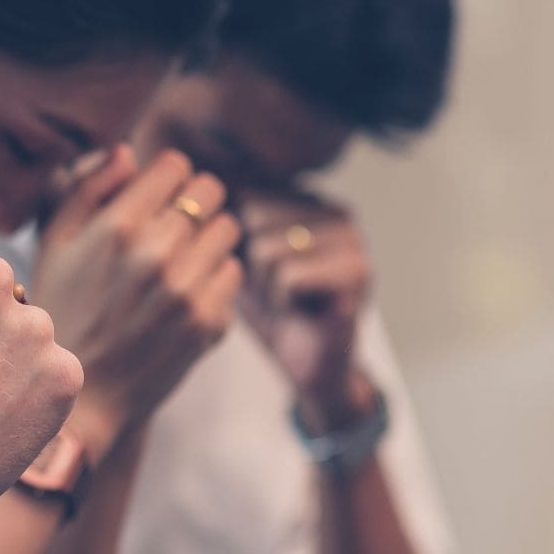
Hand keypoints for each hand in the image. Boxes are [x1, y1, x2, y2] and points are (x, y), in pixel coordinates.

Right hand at [29, 148, 242, 458]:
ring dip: (208, 238)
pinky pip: (233, 273)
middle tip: (176, 224)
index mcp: (118, 226)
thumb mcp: (55, 244)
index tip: (159, 194)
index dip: (168, 176)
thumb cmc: (61, 311)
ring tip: (182, 259)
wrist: (81, 395)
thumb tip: (129, 153)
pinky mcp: (208, 322)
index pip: (176, 166)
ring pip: (228, 230)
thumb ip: (89, 189)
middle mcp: (156, 253)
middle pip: (210, 192)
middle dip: (193, 202)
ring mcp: (186, 290)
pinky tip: (186, 292)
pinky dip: (215, 277)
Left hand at [237, 190, 374, 429]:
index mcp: (311, 198)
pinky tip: (300, 313)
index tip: (259, 271)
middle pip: (253, 218)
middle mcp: (337, 210)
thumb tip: (195, 189)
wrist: (309, 364)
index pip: (246, 196)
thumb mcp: (241, 256)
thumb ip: (228, 220)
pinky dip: (282, 302)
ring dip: (265, 287)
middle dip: (250, 263)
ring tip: (287, 301)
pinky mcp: (358, 271)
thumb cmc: (272, 309)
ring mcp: (353, 238)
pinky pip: (288, 275)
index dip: (237, 243)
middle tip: (276, 290)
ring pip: (267, 248)